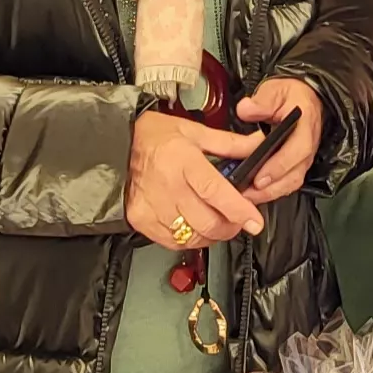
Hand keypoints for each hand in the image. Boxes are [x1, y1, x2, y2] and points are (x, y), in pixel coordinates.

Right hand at [129, 111, 264, 250]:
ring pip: (193, 236)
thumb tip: (257, 146)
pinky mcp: (141, 219)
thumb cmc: (152, 136)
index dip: (239, 210)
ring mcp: (152, 206)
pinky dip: (190, 238)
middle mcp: (168, 186)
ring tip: (216, 220)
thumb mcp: (193, 131)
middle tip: (238, 219)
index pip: (216, 192)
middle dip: (231, 226)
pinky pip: (173, 241)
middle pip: (208, 222)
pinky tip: (193, 225)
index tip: (255, 221)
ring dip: (212, 234)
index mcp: (183, 161)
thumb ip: (229, 143)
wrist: (115, 144)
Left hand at [235, 77, 326, 205]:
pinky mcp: (296, 165)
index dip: (279, 166)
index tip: (260, 177)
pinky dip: (271, 192)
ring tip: (246, 198)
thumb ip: (262, 100)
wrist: (304, 98)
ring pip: (291, 183)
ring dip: (270, 194)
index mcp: (305, 124)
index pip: (298, 150)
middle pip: (295, 174)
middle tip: (247, 195)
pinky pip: (287, 183)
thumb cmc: (290, 95)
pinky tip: (253, 194)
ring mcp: (304, 158)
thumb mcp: (275, 90)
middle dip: (271, 188)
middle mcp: (308, 145)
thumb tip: (247, 110)